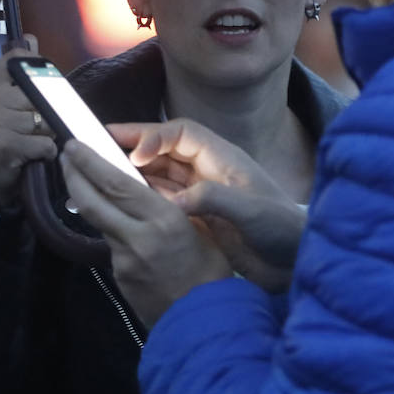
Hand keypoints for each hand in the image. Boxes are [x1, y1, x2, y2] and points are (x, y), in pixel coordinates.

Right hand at [0, 35, 55, 203]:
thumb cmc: (3, 137)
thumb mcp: (6, 102)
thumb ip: (21, 72)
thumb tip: (31, 38)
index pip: (19, 57)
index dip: (40, 71)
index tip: (42, 89)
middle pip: (40, 93)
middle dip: (48, 111)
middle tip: (37, 127)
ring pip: (44, 119)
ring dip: (48, 135)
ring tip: (34, 142)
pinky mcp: (5, 145)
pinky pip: (44, 143)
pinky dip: (47, 152)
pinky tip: (35, 156)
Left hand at [60, 138, 231, 328]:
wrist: (204, 323)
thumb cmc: (212, 270)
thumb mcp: (198, 227)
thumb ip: (168, 207)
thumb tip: (145, 188)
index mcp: (163, 219)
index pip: (115, 183)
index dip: (90, 162)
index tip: (73, 145)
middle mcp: (137, 236)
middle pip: (92, 200)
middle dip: (73, 175)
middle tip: (65, 156)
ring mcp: (123, 260)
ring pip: (99, 222)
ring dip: (90, 200)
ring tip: (88, 183)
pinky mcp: (119, 277)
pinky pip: (111, 245)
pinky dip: (112, 229)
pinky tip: (121, 227)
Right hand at [113, 119, 306, 291]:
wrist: (296, 260)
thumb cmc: (281, 229)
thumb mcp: (250, 212)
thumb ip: (213, 199)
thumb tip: (173, 201)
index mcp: (223, 158)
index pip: (181, 133)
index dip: (154, 137)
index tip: (133, 154)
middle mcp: (209, 170)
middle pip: (165, 148)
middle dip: (134, 146)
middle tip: (97, 145)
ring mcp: (203, 192)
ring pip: (161, 173)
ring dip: (135, 171)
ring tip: (102, 172)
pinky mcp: (199, 216)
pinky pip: (164, 198)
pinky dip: (144, 195)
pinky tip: (124, 200)